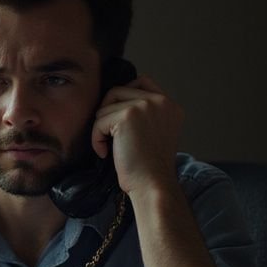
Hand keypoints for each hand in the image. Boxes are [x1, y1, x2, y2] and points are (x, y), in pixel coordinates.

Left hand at [93, 75, 182, 197]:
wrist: (153, 184)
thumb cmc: (149, 168)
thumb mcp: (157, 134)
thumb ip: (147, 114)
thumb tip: (116, 102)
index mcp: (170, 105)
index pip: (142, 82)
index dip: (123, 98)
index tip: (118, 122)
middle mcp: (160, 101)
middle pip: (118, 91)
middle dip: (108, 113)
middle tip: (110, 137)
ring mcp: (144, 105)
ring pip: (106, 106)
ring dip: (101, 128)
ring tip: (110, 148)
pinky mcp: (127, 115)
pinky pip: (99, 121)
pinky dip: (96, 139)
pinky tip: (105, 154)